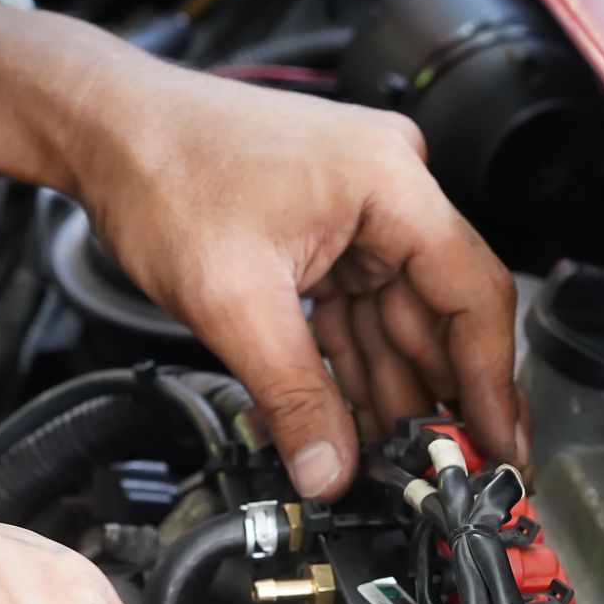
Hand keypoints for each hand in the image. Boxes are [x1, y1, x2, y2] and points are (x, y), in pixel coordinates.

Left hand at [71, 66, 527, 497]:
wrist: (105, 130)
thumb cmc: (162, 170)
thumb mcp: (232, 301)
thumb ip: (292, 395)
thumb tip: (331, 473)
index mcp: (390, 182)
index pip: (472, 293)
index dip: (490, 381)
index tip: (497, 444)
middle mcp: (392, 188)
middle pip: (442, 313)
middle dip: (441, 399)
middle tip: (452, 472)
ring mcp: (363, 211)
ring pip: (401, 323)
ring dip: (397, 394)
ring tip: (402, 464)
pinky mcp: (332, 235)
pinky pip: (363, 314)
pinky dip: (358, 369)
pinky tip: (362, 426)